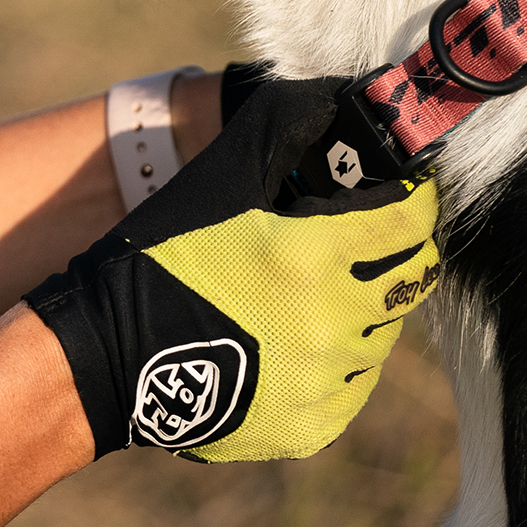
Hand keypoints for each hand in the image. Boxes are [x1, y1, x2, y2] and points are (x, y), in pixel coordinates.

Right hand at [28, 75, 440, 461]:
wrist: (108, 358)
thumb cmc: (161, 259)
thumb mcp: (217, 179)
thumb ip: (280, 127)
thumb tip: (333, 99)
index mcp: (312, 255)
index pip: (411, 220)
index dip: (418, 197)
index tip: (411, 190)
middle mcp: (331, 324)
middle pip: (413, 278)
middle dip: (401, 249)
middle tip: (373, 236)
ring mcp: (324, 383)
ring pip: (385, 333)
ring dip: (368, 305)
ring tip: (322, 289)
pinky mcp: (312, 427)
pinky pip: (355, 384)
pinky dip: (342, 358)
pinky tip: (301, 338)